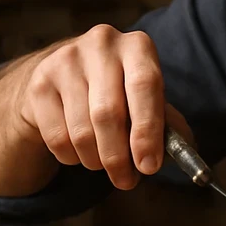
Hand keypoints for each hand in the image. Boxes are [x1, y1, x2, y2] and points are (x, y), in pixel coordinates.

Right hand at [13, 24, 191, 190]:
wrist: (64, 76)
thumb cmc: (119, 92)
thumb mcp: (147, 99)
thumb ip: (167, 124)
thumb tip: (185, 153)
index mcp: (137, 46)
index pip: (144, 85)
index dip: (147, 130)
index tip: (149, 166)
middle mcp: (101, 44)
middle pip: (108, 113)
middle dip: (119, 157)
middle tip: (126, 181)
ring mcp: (65, 60)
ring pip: (81, 131)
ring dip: (95, 160)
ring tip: (104, 164)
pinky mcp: (40, 83)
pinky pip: (57, 137)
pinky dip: (72, 157)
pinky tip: (79, 151)